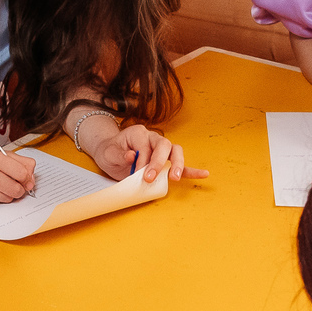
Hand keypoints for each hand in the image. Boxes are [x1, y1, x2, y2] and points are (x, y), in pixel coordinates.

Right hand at [0, 146, 35, 202]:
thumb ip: (19, 162)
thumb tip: (32, 179)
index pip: (21, 173)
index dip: (27, 177)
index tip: (26, 178)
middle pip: (16, 189)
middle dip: (20, 189)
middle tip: (16, 184)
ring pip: (8, 198)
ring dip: (9, 194)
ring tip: (1, 184)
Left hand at [90, 121, 210, 184]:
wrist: (111, 153)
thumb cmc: (111, 152)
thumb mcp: (108, 153)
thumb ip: (119, 154)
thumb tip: (131, 155)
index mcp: (139, 133)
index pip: (145, 145)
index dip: (142, 160)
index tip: (135, 173)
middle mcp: (153, 138)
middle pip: (164, 145)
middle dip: (159, 162)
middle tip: (150, 177)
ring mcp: (161, 149)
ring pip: (175, 151)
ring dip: (177, 164)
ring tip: (174, 177)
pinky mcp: (166, 162)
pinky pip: (181, 164)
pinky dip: (191, 170)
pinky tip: (203, 174)